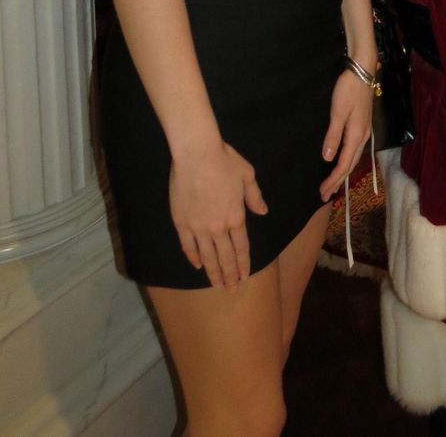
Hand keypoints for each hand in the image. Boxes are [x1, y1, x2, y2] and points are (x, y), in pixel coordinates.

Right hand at [168, 140, 267, 289]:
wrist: (197, 154)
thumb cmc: (225, 161)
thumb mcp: (247, 175)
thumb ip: (254, 196)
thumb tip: (263, 212)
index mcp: (236, 216)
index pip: (241, 247)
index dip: (243, 263)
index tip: (244, 277)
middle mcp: (218, 227)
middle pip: (225, 257)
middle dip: (230, 275)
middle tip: (231, 290)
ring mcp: (198, 227)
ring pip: (207, 256)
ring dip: (213, 272)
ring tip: (217, 285)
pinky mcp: (182, 222)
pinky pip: (188, 246)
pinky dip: (193, 257)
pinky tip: (198, 266)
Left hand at [319, 69, 373, 201]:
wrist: (363, 72)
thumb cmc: (348, 90)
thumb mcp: (338, 112)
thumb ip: (333, 136)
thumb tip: (327, 159)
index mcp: (356, 136)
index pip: (343, 165)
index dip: (333, 180)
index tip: (322, 192)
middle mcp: (363, 137)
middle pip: (350, 165)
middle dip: (338, 182)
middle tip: (325, 195)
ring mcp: (364, 131)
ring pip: (353, 159)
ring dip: (343, 173)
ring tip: (333, 185)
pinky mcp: (362, 126)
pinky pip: (354, 151)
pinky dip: (346, 162)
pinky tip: (342, 162)